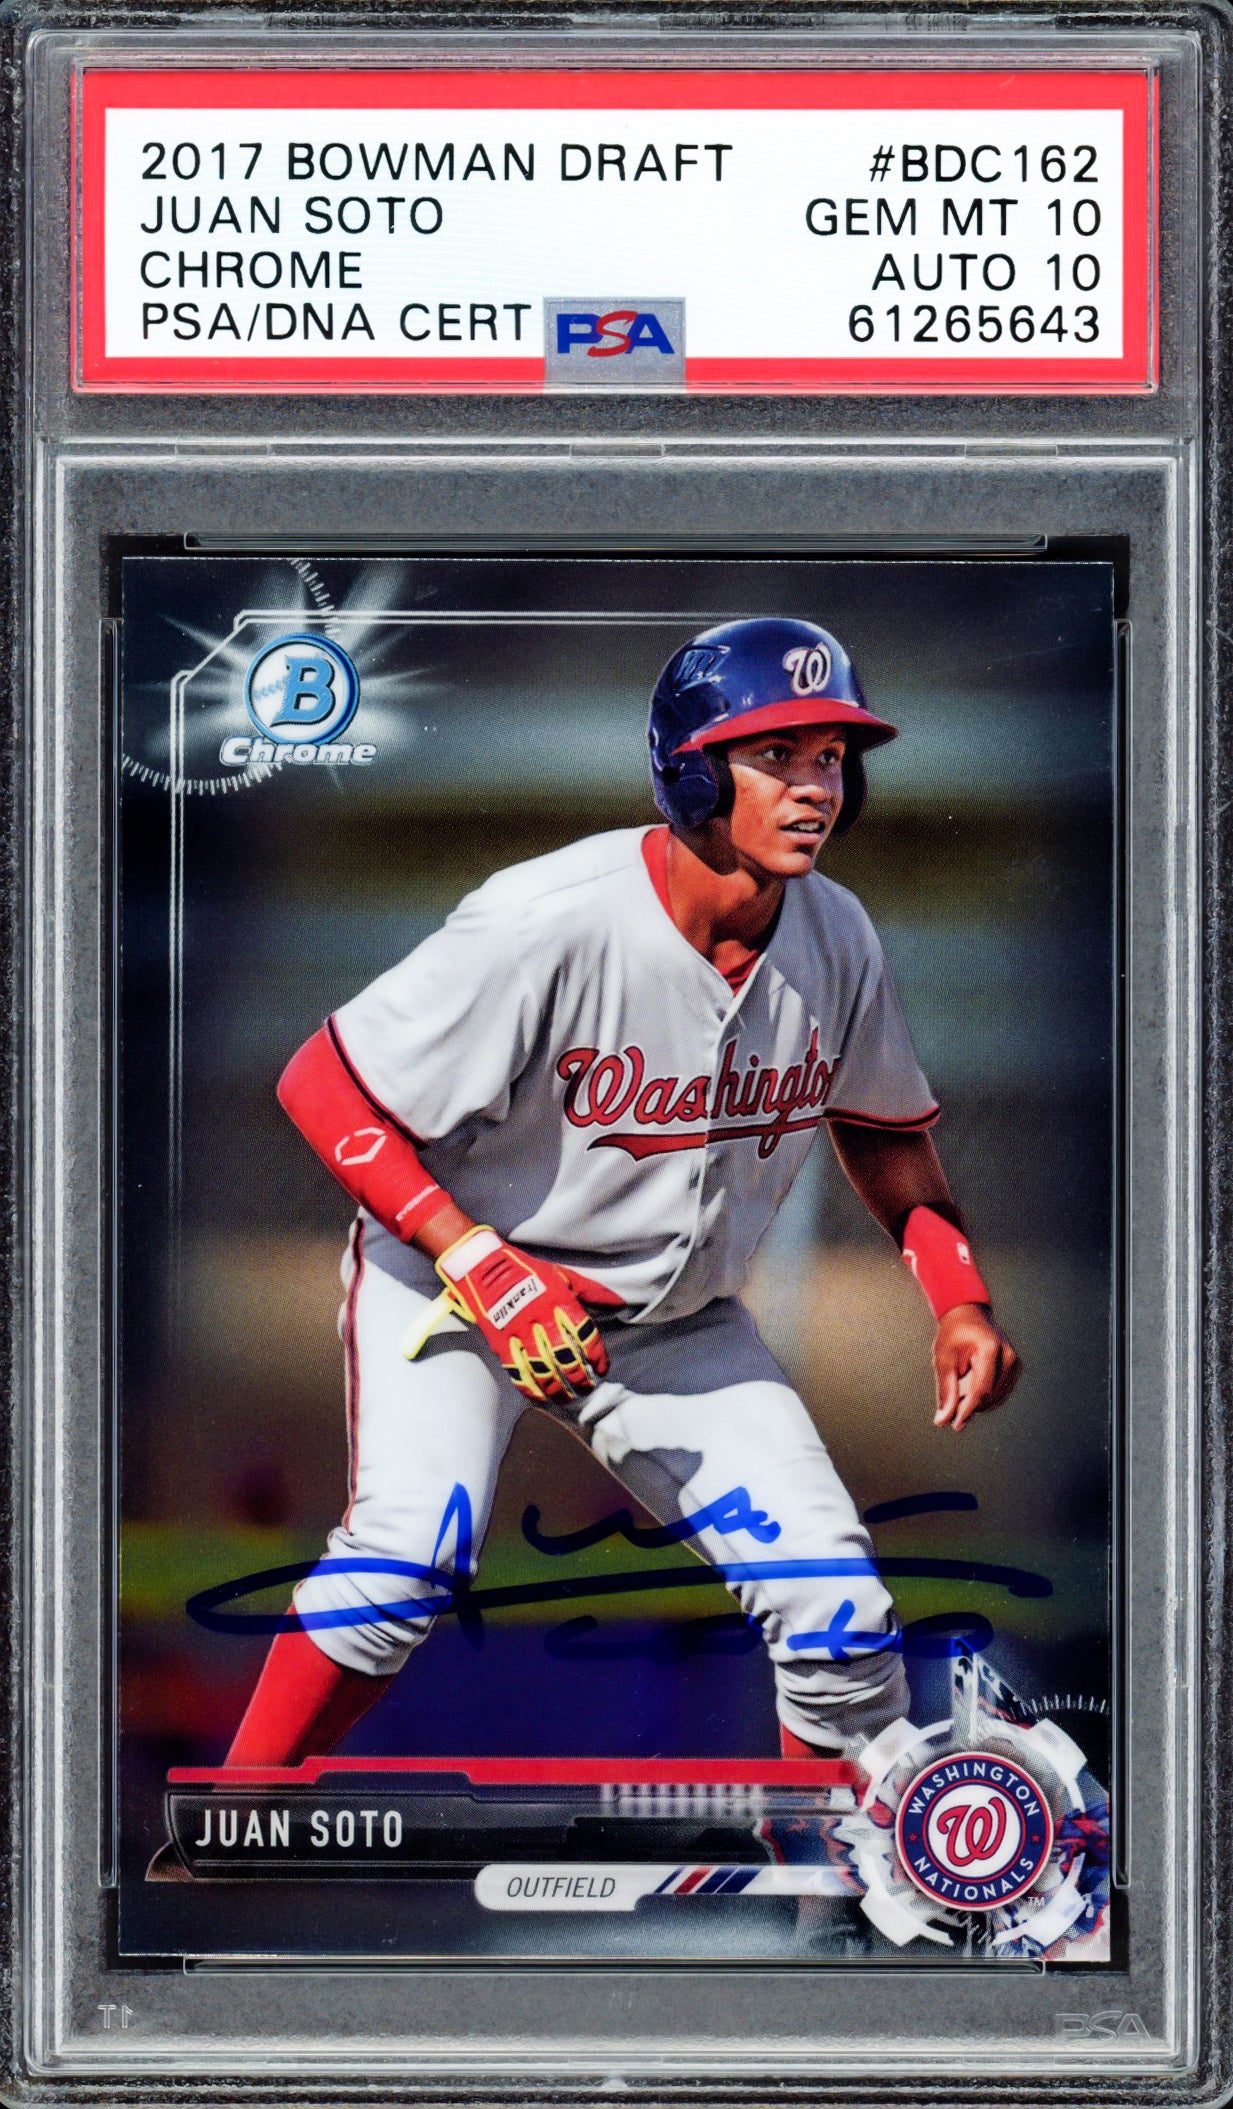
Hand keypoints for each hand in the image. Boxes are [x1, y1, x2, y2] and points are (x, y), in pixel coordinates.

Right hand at [430, 1228, 609, 1403]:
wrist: (483, 1266)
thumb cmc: (527, 1270)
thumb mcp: (562, 1275)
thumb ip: (591, 1291)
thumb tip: (619, 1303)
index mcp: (559, 1299)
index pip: (584, 1333)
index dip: (596, 1355)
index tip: (602, 1368)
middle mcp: (541, 1316)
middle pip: (565, 1355)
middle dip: (578, 1377)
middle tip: (587, 1388)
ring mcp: (519, 1330)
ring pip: (542, 1367)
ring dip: (556, 1388)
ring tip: (567, 1398)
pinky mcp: (500, 1341)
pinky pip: (516, 1370)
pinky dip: (529, 1387)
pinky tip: (540, 1397)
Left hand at [932, 1305, 1020, 1431]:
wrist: (968, 1314)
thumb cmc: (953, 1335)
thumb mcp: (943, 1360)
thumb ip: (945, 1391)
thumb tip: (942, 1420)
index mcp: (989, 1350)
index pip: (981, 1390)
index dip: (967, 1410)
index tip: (954, 1425)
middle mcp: (1008, 1356)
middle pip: (989, 1397)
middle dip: (969, 1407)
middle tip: (949, 1407)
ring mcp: (1015, 1362)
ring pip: (996, 1399)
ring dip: (977, 1404)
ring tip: (958, 1394)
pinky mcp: (1016, 1368)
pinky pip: (1000, 1393)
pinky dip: (985, 1398)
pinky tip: (970, 1391)